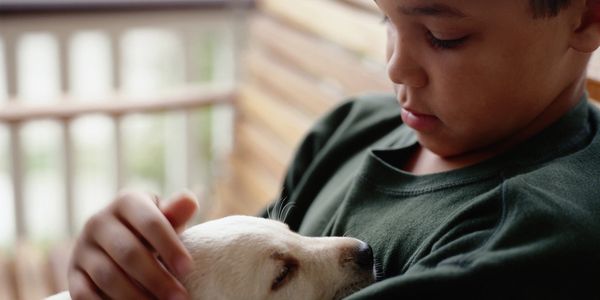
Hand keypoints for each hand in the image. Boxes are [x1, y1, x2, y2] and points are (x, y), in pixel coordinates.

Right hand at [67, 190, 197, 299]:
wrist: (119, 242)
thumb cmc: (152, 231)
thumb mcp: (165, 219)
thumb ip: (176, 214)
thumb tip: (190, 201)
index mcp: (126, 202)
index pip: (150, 222)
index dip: (169, 246)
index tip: (187, 268)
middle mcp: (99, 221)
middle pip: (129, 252)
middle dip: (156, 278)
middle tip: (179, 297)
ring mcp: (82, 248)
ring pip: (108, 276)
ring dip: (136, 296)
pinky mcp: (73, 274)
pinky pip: (85, 294)